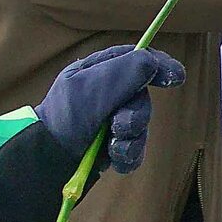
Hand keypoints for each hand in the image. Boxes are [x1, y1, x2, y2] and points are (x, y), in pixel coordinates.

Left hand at [37, 46, 185, 174]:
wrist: (46, 162)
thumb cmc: (65, 118)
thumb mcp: (92, 89)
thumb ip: (124, 73)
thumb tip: (153, 61)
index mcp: (96, 71)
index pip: (134, 59)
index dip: (157, 64)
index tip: (175, 76)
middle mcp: (105, 94)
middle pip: (141, 97)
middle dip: (135, 114)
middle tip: (119, 125)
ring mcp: (108, 121)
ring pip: (140, 125)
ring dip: (131, 138)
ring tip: (113, 147)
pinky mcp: (111, 146)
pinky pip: (135, 149)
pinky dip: (128, 156)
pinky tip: (115, 159)